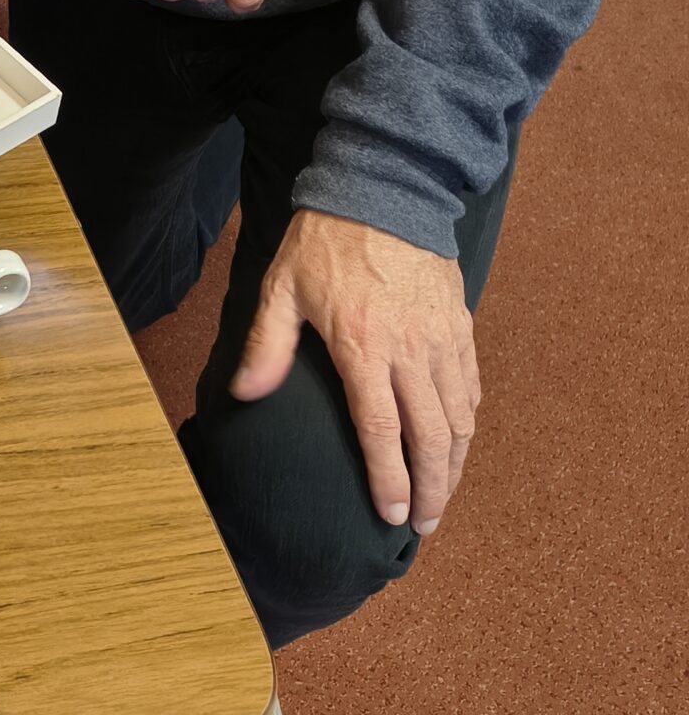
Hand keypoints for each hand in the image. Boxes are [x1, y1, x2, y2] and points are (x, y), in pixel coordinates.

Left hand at [232, 211, 480, 535]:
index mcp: (363, 346)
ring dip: (455, 464)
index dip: (389, 479)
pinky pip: (471, 386)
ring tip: (444, 497)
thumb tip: (244, 394)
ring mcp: (442, 338)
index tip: (392, 515)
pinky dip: (468, 423)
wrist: (384, 189)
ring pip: (459, 418)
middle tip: (423, 525)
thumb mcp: (282, 287)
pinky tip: (458, 442)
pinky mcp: (460, 324)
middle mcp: (410, 350)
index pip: (381, 430)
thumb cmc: (326, 240)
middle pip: (431, 436)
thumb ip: (266, 345)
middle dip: (431, 489)